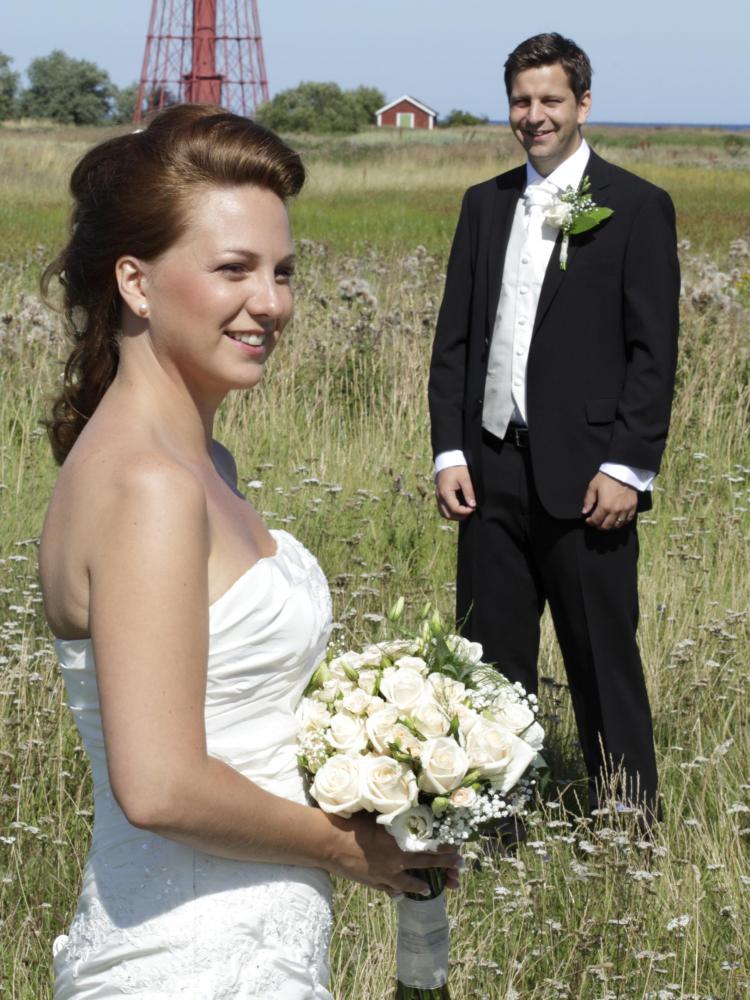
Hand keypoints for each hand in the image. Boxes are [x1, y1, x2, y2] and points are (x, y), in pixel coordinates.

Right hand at [325, 813, 461, 896]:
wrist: (329, 842)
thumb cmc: (353, 823)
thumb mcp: (379, 816)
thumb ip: (396, 818)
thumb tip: (410, 812)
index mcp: (400, 842)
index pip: (429, 846)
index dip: (444, 848)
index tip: (457, 848)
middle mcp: (396, 861)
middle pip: (425, 864)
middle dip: (443, 867)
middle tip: (457, 869)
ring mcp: (385, 875)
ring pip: (409, 884)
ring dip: (421, 885)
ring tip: (430, 888)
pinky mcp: (373, 883)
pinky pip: (390, 890)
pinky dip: (398, 892)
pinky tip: (401, 895)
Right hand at [435, 465, 475, 520]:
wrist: (447, 460)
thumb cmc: (457, 468)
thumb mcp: (465, 478)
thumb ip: (469, 492)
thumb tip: (473, 505)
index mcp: (445, 492)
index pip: (455, 509)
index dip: (465, 511)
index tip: (474, 508)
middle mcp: (439, 497)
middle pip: (448, 515)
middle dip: (460, 516)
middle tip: (470, 511)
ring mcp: (438, 497)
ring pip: (444, 514)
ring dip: (455, 516)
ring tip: (465, 511)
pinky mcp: (439, 496)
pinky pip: (442, 509)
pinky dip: (450, 512)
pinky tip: (459, 508)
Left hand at [582, 472, 636, 530]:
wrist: (625, 470)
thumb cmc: (607, 477)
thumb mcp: (594, 486)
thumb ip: (588, 500)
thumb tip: (585, 511)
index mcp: (605, 506)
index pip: (596, 520)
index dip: (590, 522)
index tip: (588, 520)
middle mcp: (616, 510)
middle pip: (607, 525)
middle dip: (599, 526)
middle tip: (596, 523)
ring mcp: (625, 510)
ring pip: (617, 525)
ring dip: (610, 526)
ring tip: (606, 523)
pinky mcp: (633, 507)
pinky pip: (628, 520)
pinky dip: (622, 523)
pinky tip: (617, 520)